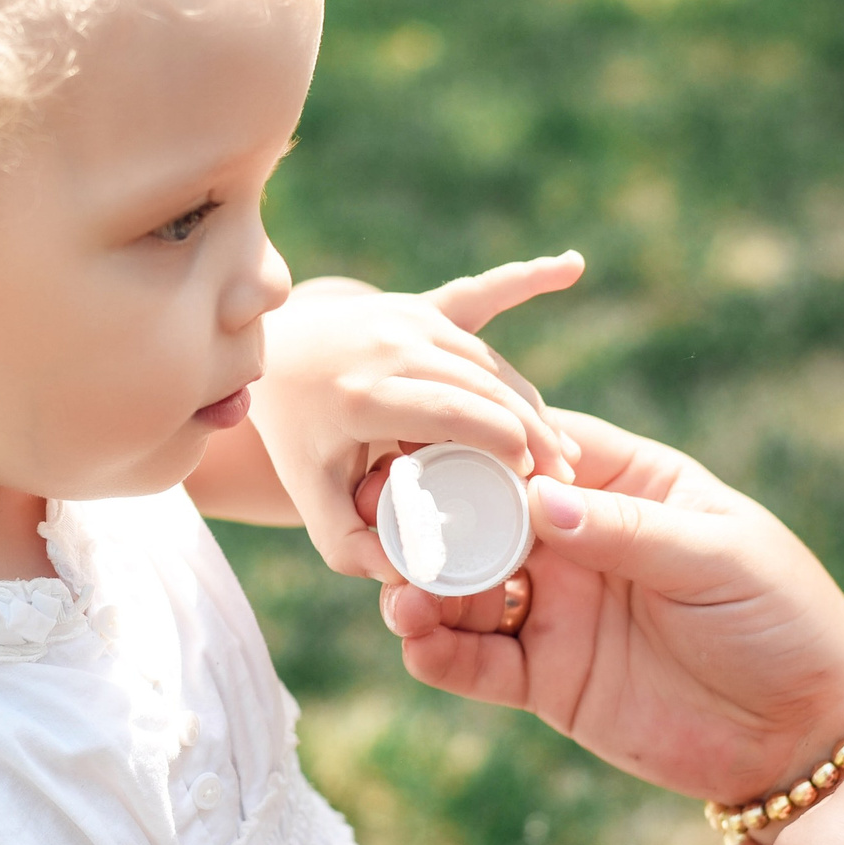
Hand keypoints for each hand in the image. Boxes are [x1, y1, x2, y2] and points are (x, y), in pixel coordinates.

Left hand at [249, 254, 582, 581]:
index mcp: (363, 395)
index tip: (532, 477)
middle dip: (531, 433)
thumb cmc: (299, 436)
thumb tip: (405, 578)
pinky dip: (528, 280)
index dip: (501, 442)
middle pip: (483, 389)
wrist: (272, 358)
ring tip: (558, 452)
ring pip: (491, 364)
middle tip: (562, 479)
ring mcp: (409, 320)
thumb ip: (350, 546)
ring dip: (530, 405)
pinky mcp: (422, 305)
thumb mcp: (311, 498)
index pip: (451, 415)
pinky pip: (482, 292)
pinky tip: (572, 266)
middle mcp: (389, 347)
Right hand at [380, 408, 843, 807]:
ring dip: (421, 586)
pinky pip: (474, 662)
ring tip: (398, 593)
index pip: (536, 448)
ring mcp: (555, 609)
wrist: (808, 734)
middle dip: (429, 517)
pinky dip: (436, 652)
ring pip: (463, 588)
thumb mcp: (720, 559)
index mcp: (623, 486)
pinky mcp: (546, 678)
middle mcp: (576, 541)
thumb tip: (542, 500)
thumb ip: (629, 531)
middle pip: (481, 515)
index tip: (426, 445)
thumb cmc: (783, 620)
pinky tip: (416, 641)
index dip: (479, 444)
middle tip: (386, 523)